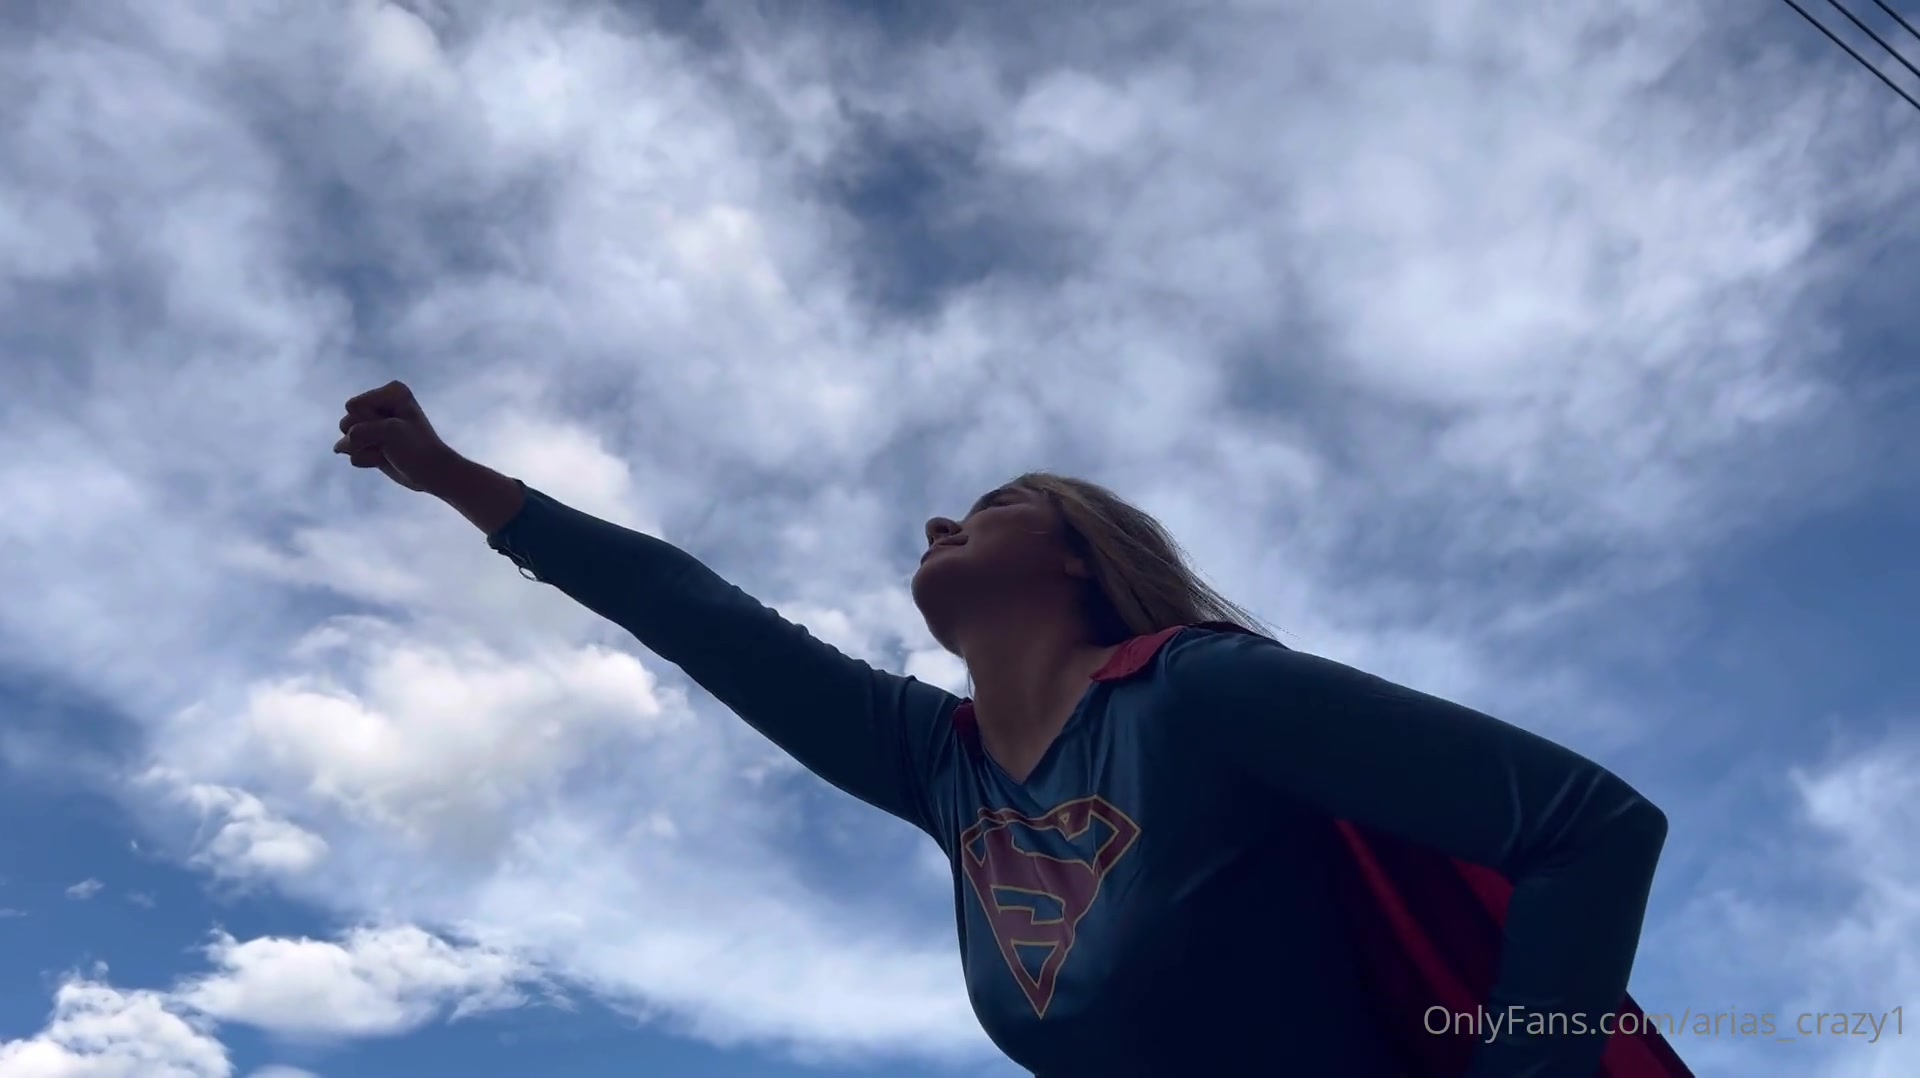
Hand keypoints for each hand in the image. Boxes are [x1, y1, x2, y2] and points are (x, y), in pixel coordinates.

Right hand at [333, 380, 458, 493]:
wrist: (431, 474)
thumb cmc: (417, 448)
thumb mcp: (390, 432)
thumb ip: (358, 432)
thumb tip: (337, 447)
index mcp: (392, 392)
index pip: (354, 406)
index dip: (370, 422)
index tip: (396, 428)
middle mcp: (380, 404)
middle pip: (347, 421)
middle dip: (365, 437)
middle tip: (391, 442)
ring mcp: (372, 423)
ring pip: (346, 438)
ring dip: (364, 450)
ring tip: (388, 451)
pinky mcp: (369, 441)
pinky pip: (350, 451)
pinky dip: (366, 459)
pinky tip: (385, 459)